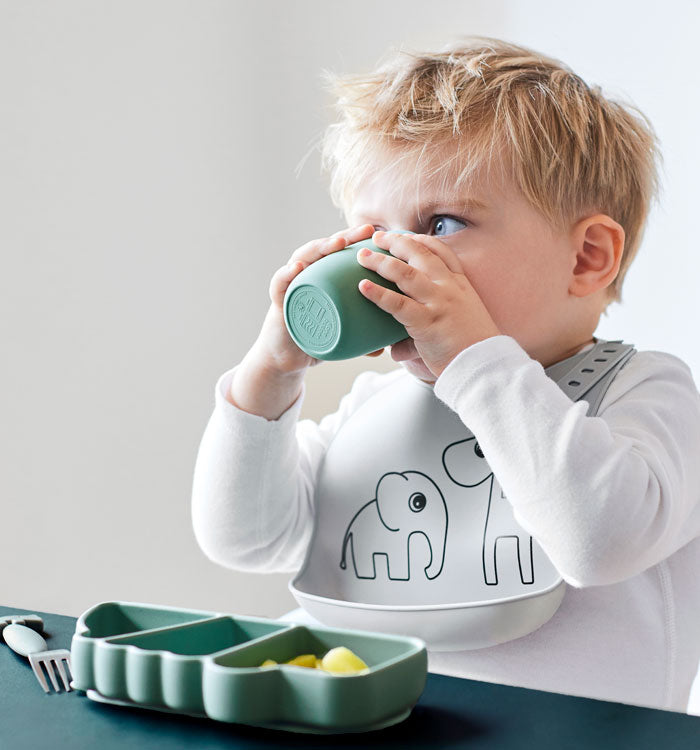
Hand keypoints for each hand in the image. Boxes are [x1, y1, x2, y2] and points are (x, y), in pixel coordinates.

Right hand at [254, 223, 379, 374]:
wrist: (285, 360)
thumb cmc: (313, 341)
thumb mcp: (340, 336)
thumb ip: (359, 338)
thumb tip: (384, 347)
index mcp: (323, 280)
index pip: (341, 255)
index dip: (360, 242)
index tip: (380, 236)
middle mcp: (307, 276)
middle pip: (325, 250)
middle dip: (346, 236)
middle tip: (367, 231)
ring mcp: (292, 285)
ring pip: (303, 258)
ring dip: (319, 248)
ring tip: (337, 243)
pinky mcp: (278, 301)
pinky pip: (279, 285)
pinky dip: (286, 274)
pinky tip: (297, 267)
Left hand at [356, 231, 501, 378]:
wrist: (484, 365)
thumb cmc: (469, 349)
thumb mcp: (457, 325)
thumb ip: (426, 328)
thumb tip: (396, 350)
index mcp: (460, 285)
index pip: (441, 252)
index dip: (421, 240)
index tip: (405, 235)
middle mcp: (449, 288)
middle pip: (420, 254)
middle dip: (397, 242)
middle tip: (377, 236)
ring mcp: (438, 303)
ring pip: (405, 273)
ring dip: (381, 261)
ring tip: (362, 256)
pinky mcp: (426, 322)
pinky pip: (398, 304)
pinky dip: (378, 294)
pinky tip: (362, 287)